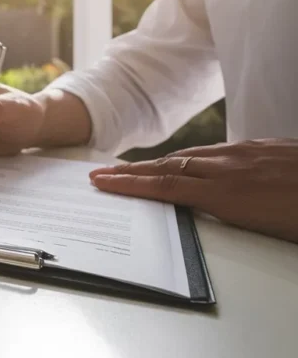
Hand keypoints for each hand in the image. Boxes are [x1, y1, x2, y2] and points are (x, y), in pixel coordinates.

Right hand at [88, 139, 297, 242]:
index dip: (132, 184)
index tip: (103, 182)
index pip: (168, 185)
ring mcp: (251, 153)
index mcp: (233, 191)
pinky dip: (193, 158)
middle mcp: (236, 166)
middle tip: (102, 174)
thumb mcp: (276, 230)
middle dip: (133, 171)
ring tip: (135, 169)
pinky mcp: (268, 147)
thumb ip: (235, 212)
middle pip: (172, 166)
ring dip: (159, 163)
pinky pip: (218, 152)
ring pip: (194, 156)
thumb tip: (203, 206)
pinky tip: (192, 162)